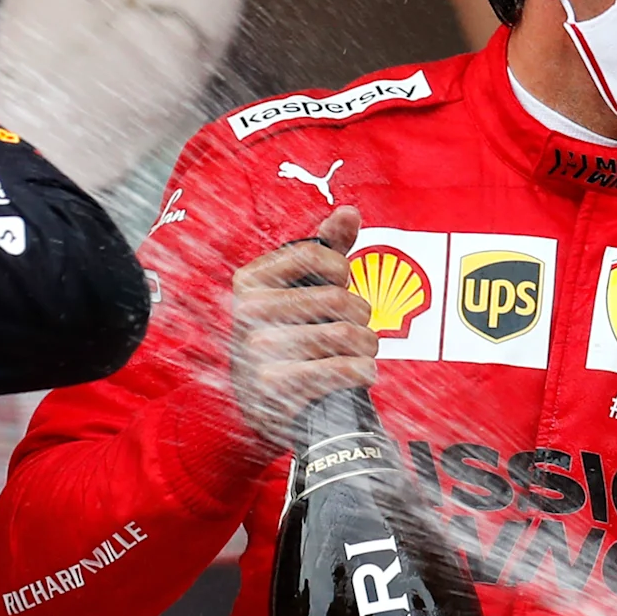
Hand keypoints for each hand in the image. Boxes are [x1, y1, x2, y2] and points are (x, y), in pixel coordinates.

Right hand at [229, 204, 375, 446]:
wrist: (258, 403)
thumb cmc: (285, 335)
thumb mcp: (295, 289)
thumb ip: (323, 250)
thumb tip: (349, 212)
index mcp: (249, 280)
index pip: (318, 257)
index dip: (343, 273)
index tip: (341, 286)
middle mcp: (249, 313)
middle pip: (339, 299)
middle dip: (362, 316)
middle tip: (360, 328)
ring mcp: (259, 352)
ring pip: (346, 335)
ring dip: (368, 345)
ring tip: (363, 351)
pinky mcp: (276, 388)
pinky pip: (343, 369)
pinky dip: (364, 371)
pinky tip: (361, 372)